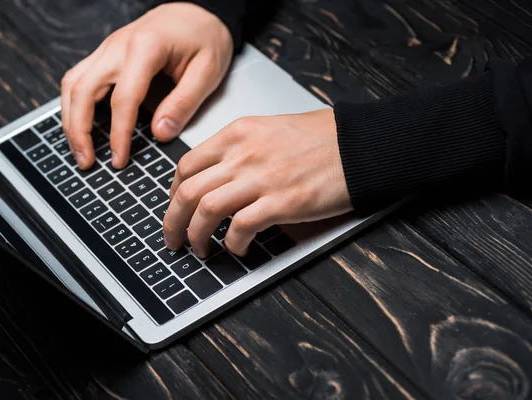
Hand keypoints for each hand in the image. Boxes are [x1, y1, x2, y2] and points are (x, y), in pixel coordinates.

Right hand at [61, 3, 232, 168]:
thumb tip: (160, 134)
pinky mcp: (106, 54)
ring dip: (70, 119)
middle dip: (79, 130)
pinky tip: (81, 125)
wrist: (197, 10)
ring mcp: (108, 48)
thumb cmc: (204, 37)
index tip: (119, 159)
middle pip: (83, 89)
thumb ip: (184, 103)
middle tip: (86, 161)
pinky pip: (79, 78)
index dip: (118, 134)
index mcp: (146, 48)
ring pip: (73, 83)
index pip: (123, 98)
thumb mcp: (207, 71)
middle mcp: (118, 45)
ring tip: (79, 150)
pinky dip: (74, 104)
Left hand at [163, 108, 352, 257]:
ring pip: (205, 209)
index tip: (175, 209)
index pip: (186, 165)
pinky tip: (237, 248)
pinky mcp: (282, 202)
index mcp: (238, 134)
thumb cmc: (321, 138)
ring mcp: (261, 178)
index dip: (172, 194)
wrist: (359, 144)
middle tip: (174, 239)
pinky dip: (233, 243)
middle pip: (187, 191)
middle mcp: (243, 154)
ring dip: (196, 236)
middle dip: (173, 222)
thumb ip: (238, 148)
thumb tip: (213, 176)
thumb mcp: (269, 129)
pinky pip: (240, 227)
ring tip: (200, 250)